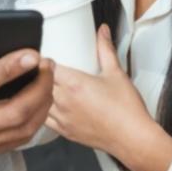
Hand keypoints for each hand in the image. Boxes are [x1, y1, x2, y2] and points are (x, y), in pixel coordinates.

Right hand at [0, 46, 53, 170]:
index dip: (8, 69)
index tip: (29, 55)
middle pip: (12, 113)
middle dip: (38, 87)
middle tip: (47, 65)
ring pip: (20, 130)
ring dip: (41, 105)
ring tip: (48, 81)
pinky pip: (15, 141)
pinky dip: (33, 121)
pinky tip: (38, 104)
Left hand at [47, 26, 171, 170]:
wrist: (132, 138)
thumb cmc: (126, 109)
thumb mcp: (116, 73)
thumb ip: (105, 49)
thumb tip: (102, 32)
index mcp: (73, 84)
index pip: (46, 67)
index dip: (44, 60)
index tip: (47, 56)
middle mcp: (63, 102)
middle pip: (39, 83)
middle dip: (41, 74)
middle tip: (46, 67)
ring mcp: (62, 118)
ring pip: (38, 102)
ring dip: (40, 93)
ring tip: (47, 85)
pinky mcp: (65, 131)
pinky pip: (44, 119)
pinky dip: (44, 110)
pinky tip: (51, 105)